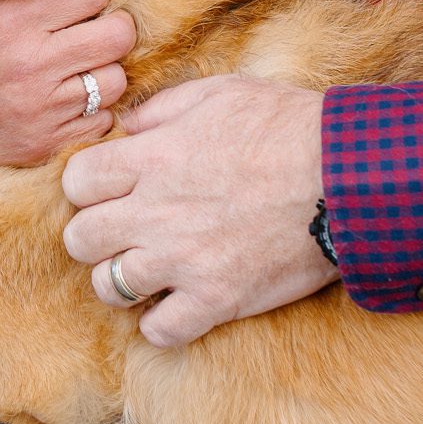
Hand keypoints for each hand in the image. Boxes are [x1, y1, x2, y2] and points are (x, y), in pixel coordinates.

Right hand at [0, 0, 134, 186]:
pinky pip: (104, 120)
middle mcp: (33, 63)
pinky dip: (93, 111)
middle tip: (100, 35)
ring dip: (104, 73)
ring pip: (117, 80)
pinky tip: (71, 102)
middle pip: (119, 35)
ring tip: (83, 71)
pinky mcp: (48, 141)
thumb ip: (38, 0)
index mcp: (15, 22)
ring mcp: (43, 108)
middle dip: (115, 30)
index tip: (84, 5)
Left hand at [60, 74, 337, 346]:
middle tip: (123, 233)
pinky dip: (162, 325)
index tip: (111, 190)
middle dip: (95, 236)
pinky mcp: (217, 299)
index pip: (76, 182)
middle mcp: (155, 212)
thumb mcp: (218, 92)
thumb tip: (126, 127)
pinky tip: (178, 306)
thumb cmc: (287, 126)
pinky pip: (160, 331)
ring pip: (108, 288)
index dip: (88, 187)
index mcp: (151, 158)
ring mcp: (183, 260)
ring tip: (146, 272)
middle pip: (80, 239)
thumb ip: (161, 110)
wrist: (346, 176)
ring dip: (121, 281)